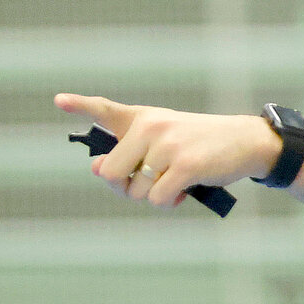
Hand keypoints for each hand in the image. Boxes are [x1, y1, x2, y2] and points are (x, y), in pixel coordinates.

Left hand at [54, 93, 280, 209]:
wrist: (244, 142)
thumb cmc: (201, 144)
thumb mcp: (164, 140)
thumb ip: (129, 153)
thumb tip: (95, 169)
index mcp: (142, 118)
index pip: (105, 109)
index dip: (80, 105)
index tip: (58, 100)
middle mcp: (150, 127)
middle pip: (110, 173)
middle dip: (126, 188)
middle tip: (150, 184)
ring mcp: (167, 145)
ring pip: (136, 191)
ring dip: (153, 197)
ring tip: (176, 184)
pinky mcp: (185, 165)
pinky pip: (159, 199)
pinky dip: (170, 203)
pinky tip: (185, 191)